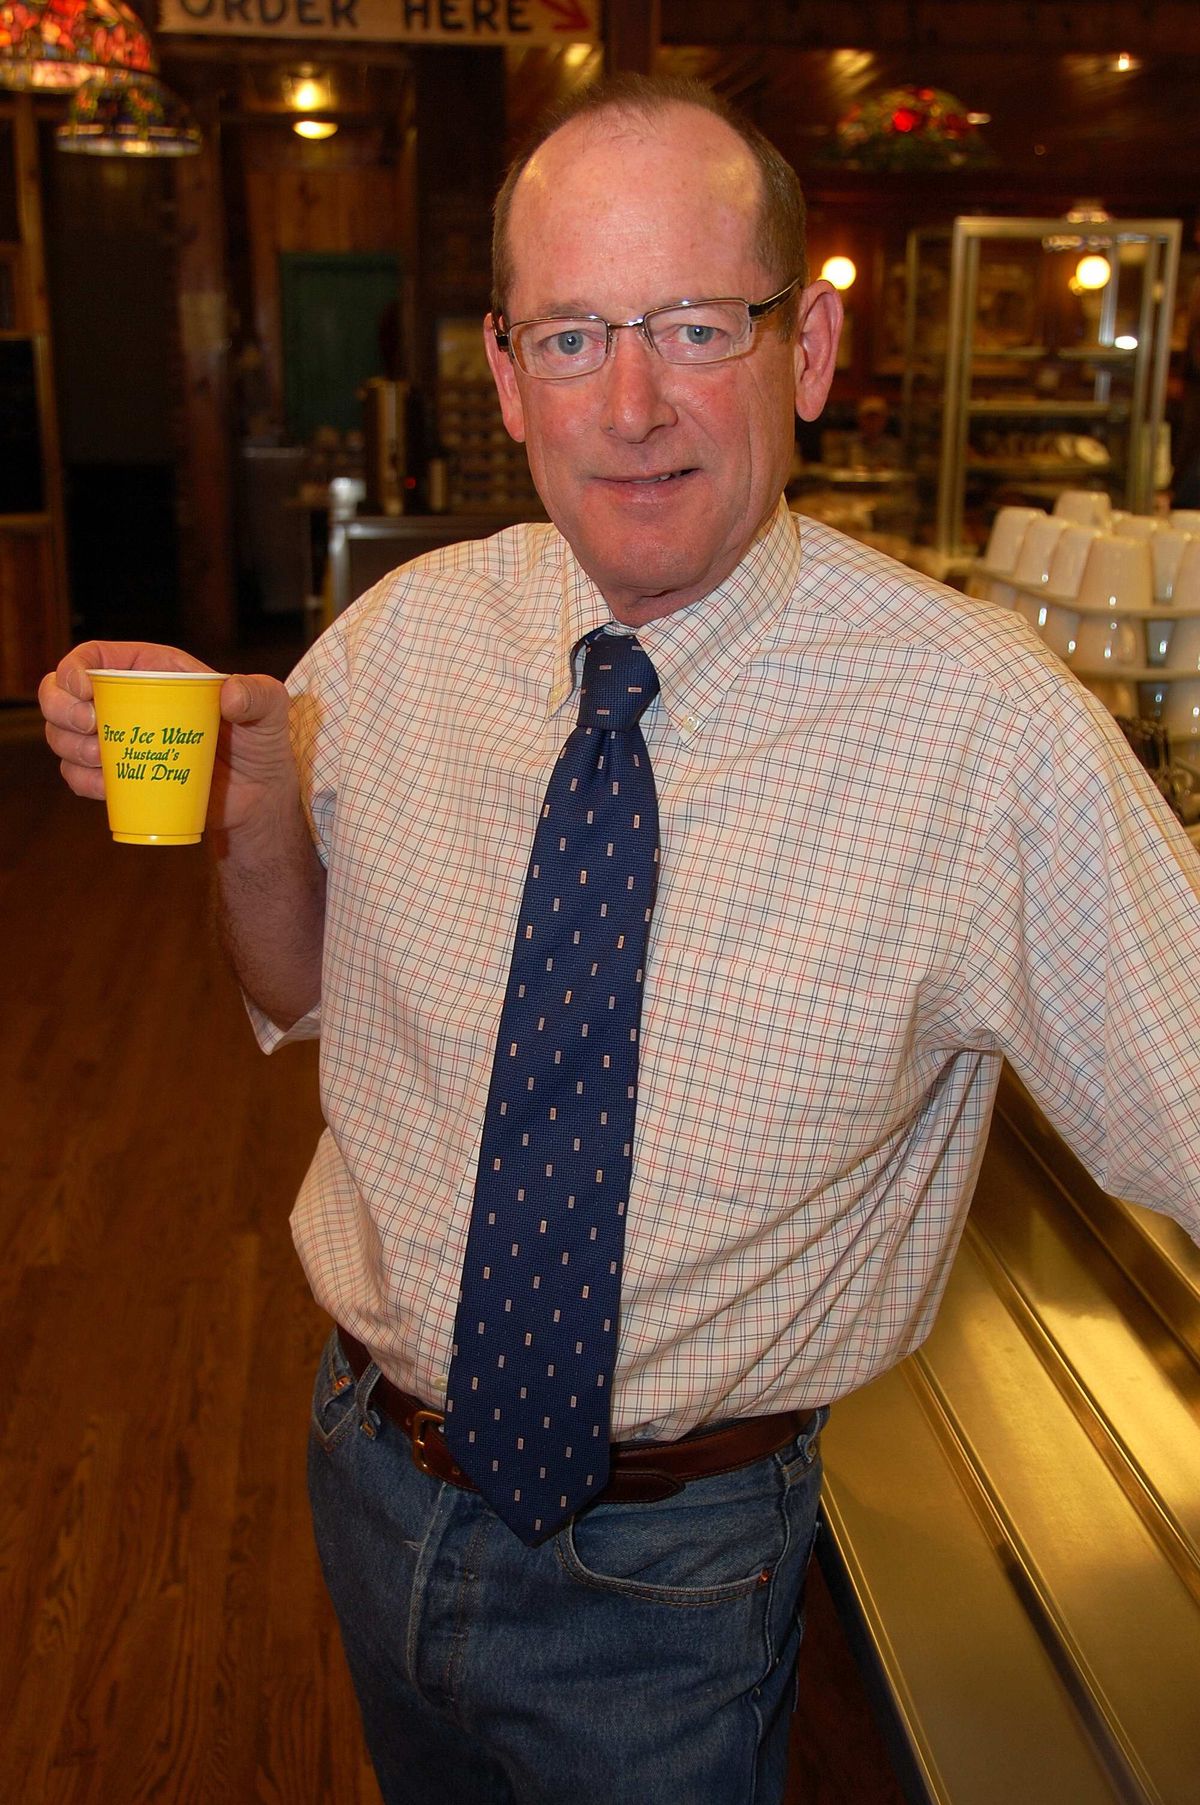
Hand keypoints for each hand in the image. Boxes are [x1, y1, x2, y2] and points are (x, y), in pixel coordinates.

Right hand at [39, 640, 296, 834]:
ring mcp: (117, 740)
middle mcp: (125, 702)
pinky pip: (78, 776)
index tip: (83, 690)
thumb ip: (259, 694)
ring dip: (69, 746)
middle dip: (60, 708)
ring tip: (104, 757)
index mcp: (151, 670)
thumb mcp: (271, 709)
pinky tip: (106, 785)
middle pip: (60, 693)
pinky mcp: (119, 776)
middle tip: (91, 728)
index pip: (94, 656)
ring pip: (61, 735)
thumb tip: (229, 695)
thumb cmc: (262, 742)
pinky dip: (82, 781)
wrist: (258, 796)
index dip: (73, 667)